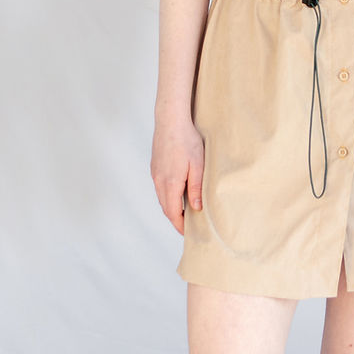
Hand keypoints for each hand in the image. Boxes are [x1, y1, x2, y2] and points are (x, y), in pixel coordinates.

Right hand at [150, 117, 205, 235]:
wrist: (170, 120)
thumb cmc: (187, 140)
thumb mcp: (198, 165)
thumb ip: (196, 188)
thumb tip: (196, 209)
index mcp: (170, 183)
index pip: (173, 212)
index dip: (180, 225)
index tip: (189, 233)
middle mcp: (159, 181)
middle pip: (166, 208)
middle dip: (176, 219)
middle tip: (188, 227)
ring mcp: (155, 174)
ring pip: (162, 198)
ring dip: (172, 208)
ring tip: (185, 213)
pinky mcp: (155, 167)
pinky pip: (160, 188)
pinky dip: (168, 197)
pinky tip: (178, 195)